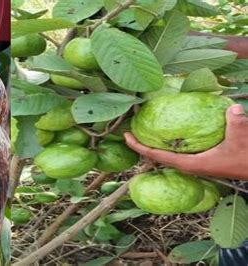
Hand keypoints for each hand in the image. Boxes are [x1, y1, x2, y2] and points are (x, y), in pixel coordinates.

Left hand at [124, 104, 247, 179]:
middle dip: (142, 144)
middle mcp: (189, 166)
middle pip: (158, 156)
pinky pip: (178, 152)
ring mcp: (194, 164)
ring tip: (141, 131)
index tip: (126, 137)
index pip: (158, 156)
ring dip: (153, 145)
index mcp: (191, 164)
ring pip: (167, 155)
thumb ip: (237, 123)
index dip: (140, 147)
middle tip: (129, 130)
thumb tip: (232, 108)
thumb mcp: (243, 138)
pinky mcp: (200, 160)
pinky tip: (166, 133)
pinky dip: (167, 143)